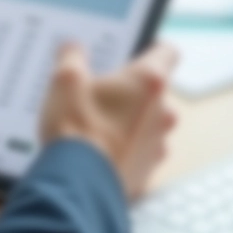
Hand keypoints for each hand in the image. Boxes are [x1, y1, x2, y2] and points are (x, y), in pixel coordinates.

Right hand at [40, 43, 178, 200]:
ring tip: (96, 123)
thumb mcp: (64, 81)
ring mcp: (158, 142)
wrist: (77, 186)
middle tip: (100, 90)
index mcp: (149, 82)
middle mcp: (162, 111)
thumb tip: (72, 48)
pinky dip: (125, 147)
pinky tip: (98, 149)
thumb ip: (71, 56)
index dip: (153, 46)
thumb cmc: (76, 131)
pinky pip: (140, 149)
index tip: (137, 48)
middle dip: (130, 89)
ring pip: (148, 122)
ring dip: (129, 120)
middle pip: (155, 90)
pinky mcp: (148, 169)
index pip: (168, 51)